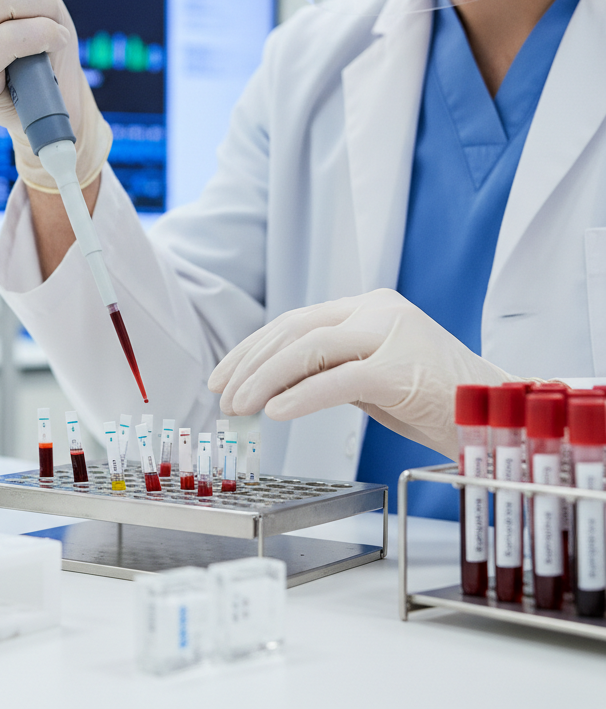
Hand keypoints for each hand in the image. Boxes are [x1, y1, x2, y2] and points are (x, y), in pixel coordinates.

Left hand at [207, 289, 520, 457]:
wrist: (499, 415)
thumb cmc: (433, 398)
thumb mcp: (371, 375)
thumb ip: (329, 367)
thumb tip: (270, 385)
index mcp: (367, 306)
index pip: (294, 321)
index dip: (252, 349)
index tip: (223, 376)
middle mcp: (376, 310)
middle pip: (294, 329)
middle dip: (249, 363)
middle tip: (222, 395)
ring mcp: (391, 334)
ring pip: (308, 349)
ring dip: (264, 379)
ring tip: (240, 406)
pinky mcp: (402, 367)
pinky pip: (337, 379)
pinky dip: (300, 396)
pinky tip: (275, 411)